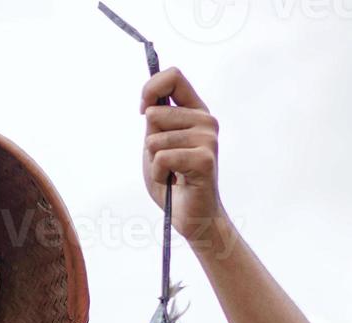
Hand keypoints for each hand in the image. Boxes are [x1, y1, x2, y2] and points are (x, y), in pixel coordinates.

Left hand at [140, 66, 228, 250]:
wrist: (191, 216)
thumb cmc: (171, 180)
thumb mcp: (156, 143)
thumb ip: (156, 120)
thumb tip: (149, 102)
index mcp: (196, 111)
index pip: (174, 76)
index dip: (151, 88)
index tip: (143, 111)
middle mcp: (206, 121)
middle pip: (157, 112)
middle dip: (150, 140)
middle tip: (166, 160)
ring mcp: (208, 139)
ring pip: (156, 139)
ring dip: (154, 161)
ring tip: (170, 173)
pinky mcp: (204, 159)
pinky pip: (162, 158)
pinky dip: (158, 173)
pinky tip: (171, 181)